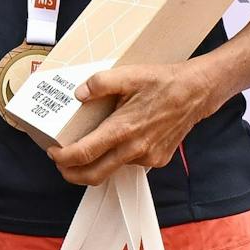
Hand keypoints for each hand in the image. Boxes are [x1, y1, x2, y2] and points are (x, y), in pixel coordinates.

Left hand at [44, 60, 227, 186]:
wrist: (197, 92)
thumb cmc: (163, 82)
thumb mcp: (129, 74)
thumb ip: (100, 83)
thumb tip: (78, 94)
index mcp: (123, 129)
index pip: (84, 154)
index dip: (63, 158)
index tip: (53, 152)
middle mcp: (134, 149)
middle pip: (94, 175)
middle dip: (72, 174)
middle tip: (61, 163)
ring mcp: (147, 158)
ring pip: (113, 168)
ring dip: (98, 162)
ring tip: (91, 146)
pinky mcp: (158, 160)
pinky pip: (131, 163)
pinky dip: (120, 156)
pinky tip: (121, 140)